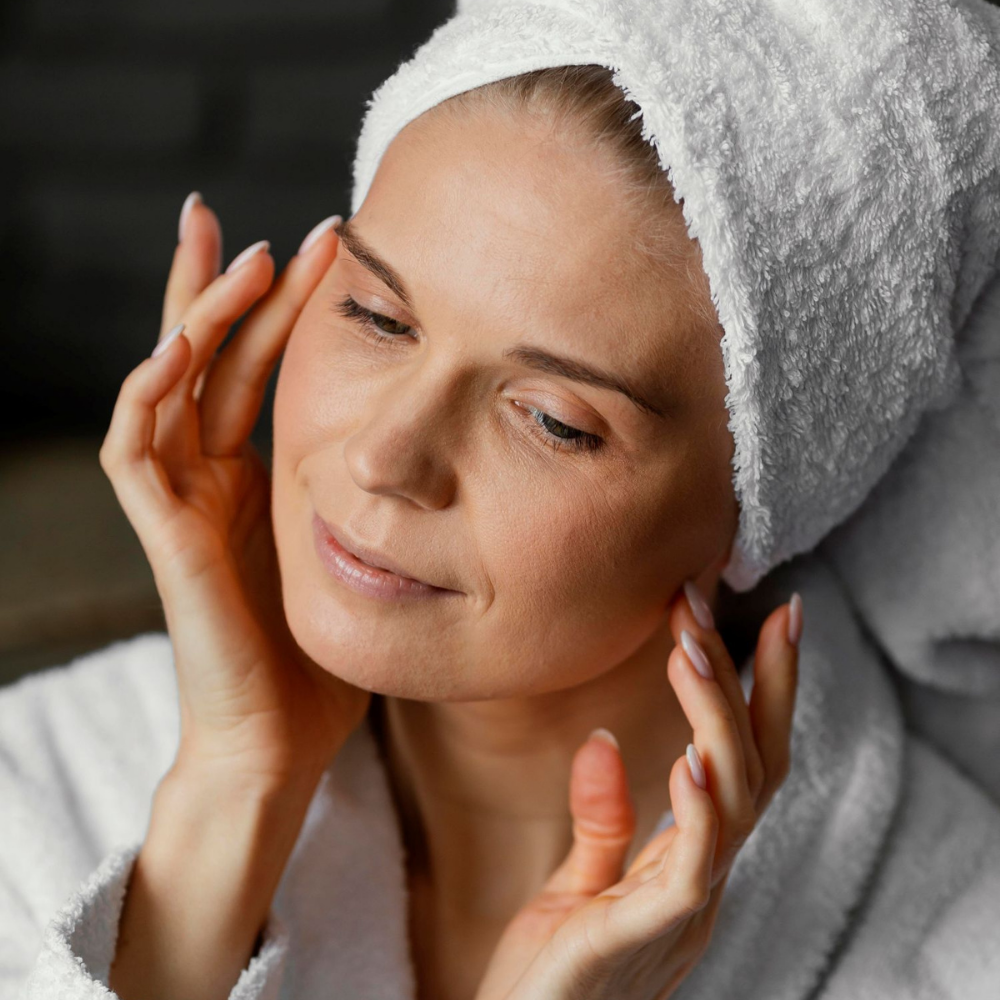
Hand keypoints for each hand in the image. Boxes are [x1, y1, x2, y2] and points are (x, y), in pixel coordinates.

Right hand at [99, 194, 368, 793]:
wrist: (279, 742)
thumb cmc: (317, 661)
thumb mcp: (349, 555)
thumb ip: (362, 502)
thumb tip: (432, 462)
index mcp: (252, 480)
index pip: (254, 373)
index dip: (278, 309)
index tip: (321, 249)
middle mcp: (210, 479)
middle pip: (208, 360)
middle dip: (226, 287)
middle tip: (251, 220)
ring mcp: (181, 504)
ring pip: (168, 387)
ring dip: (196, 318)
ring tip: (236, 254)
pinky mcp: (165, 539)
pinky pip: (137, 453)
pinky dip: (148, 395)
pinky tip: (177, 347)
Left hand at [474, 584, 801, 999]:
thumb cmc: (548, 975)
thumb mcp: (578, 884)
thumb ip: (602, 821)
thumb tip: (606, 740)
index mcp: (690, 867)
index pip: (745, 767)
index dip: (765, 693)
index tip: (772, 617)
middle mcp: (702, 884)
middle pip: (756, 770)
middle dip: (749, 682)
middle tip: (708, 605)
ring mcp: (683, 914)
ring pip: (734, 804)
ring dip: (716, 720)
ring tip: (690, 649)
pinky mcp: (642, 939)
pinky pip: (692, 871)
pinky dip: (700, 812)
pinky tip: (689, 758)